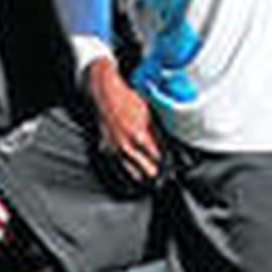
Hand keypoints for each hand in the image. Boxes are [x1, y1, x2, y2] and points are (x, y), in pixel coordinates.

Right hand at [86, 59, 161, 182]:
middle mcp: (126, 143)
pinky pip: (114, 159)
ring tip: (142, 178)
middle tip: (157, 176)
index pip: (154, 154)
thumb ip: (152, 129)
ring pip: (127, 165)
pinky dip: (120, 164)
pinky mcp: (105, 144)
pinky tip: (124, 168)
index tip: (166, 165)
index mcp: (138, 135)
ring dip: (136, 172)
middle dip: (150, 170)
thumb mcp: (146, 112)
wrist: (105, 94)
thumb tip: (158, 139)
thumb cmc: (125, 99)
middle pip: (141, 164)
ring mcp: (114, 145)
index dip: (160, 160)